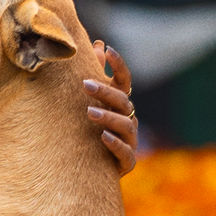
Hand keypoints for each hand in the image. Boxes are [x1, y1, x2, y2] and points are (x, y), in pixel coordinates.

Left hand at [84, 42, 137, 173]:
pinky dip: (115, 144)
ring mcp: (130, 141)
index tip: (108, 49)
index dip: (119, 65)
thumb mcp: (91, 104)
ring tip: (89, 112)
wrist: (91, 172)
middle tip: (85, 84)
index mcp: (121, 105)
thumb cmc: (89, 133)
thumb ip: (95, 76)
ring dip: (108, 117)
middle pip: (122, 101)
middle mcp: (128, 120)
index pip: (124, 81)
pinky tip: (102, 137)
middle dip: (105, 92)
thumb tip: (97, 44)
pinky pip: (125, 153)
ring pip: (125, 126)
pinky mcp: (127, 162)